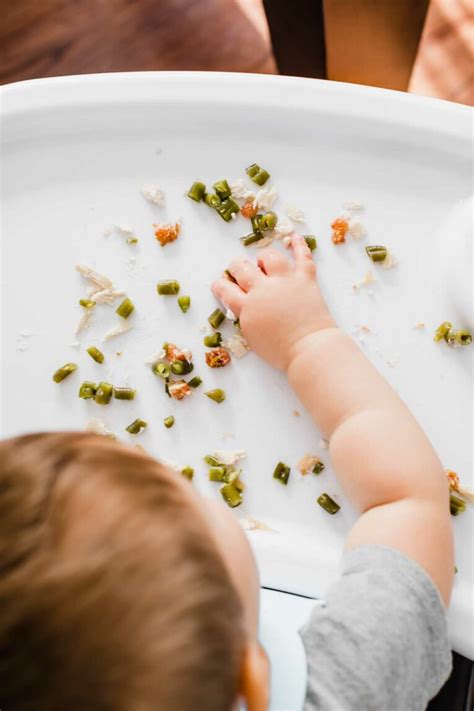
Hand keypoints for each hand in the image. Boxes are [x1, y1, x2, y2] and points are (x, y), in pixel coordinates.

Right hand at [212, 233, 335, 370]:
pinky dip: (300, 246)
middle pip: (243, 268)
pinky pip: (303, 258)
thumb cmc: (281, 352)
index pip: (225, 289)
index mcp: (246, 307)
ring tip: (264, 262)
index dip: (220, 285)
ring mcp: (285, 281)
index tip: (221, 284)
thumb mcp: (252, 338)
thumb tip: (245, 306)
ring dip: (264, 258)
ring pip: (269, 258)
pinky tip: (294, 237)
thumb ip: (246, 318)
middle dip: (237, 267)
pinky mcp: (305, 279)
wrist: (309, 349)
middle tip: (239, 269)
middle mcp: (262, 289)